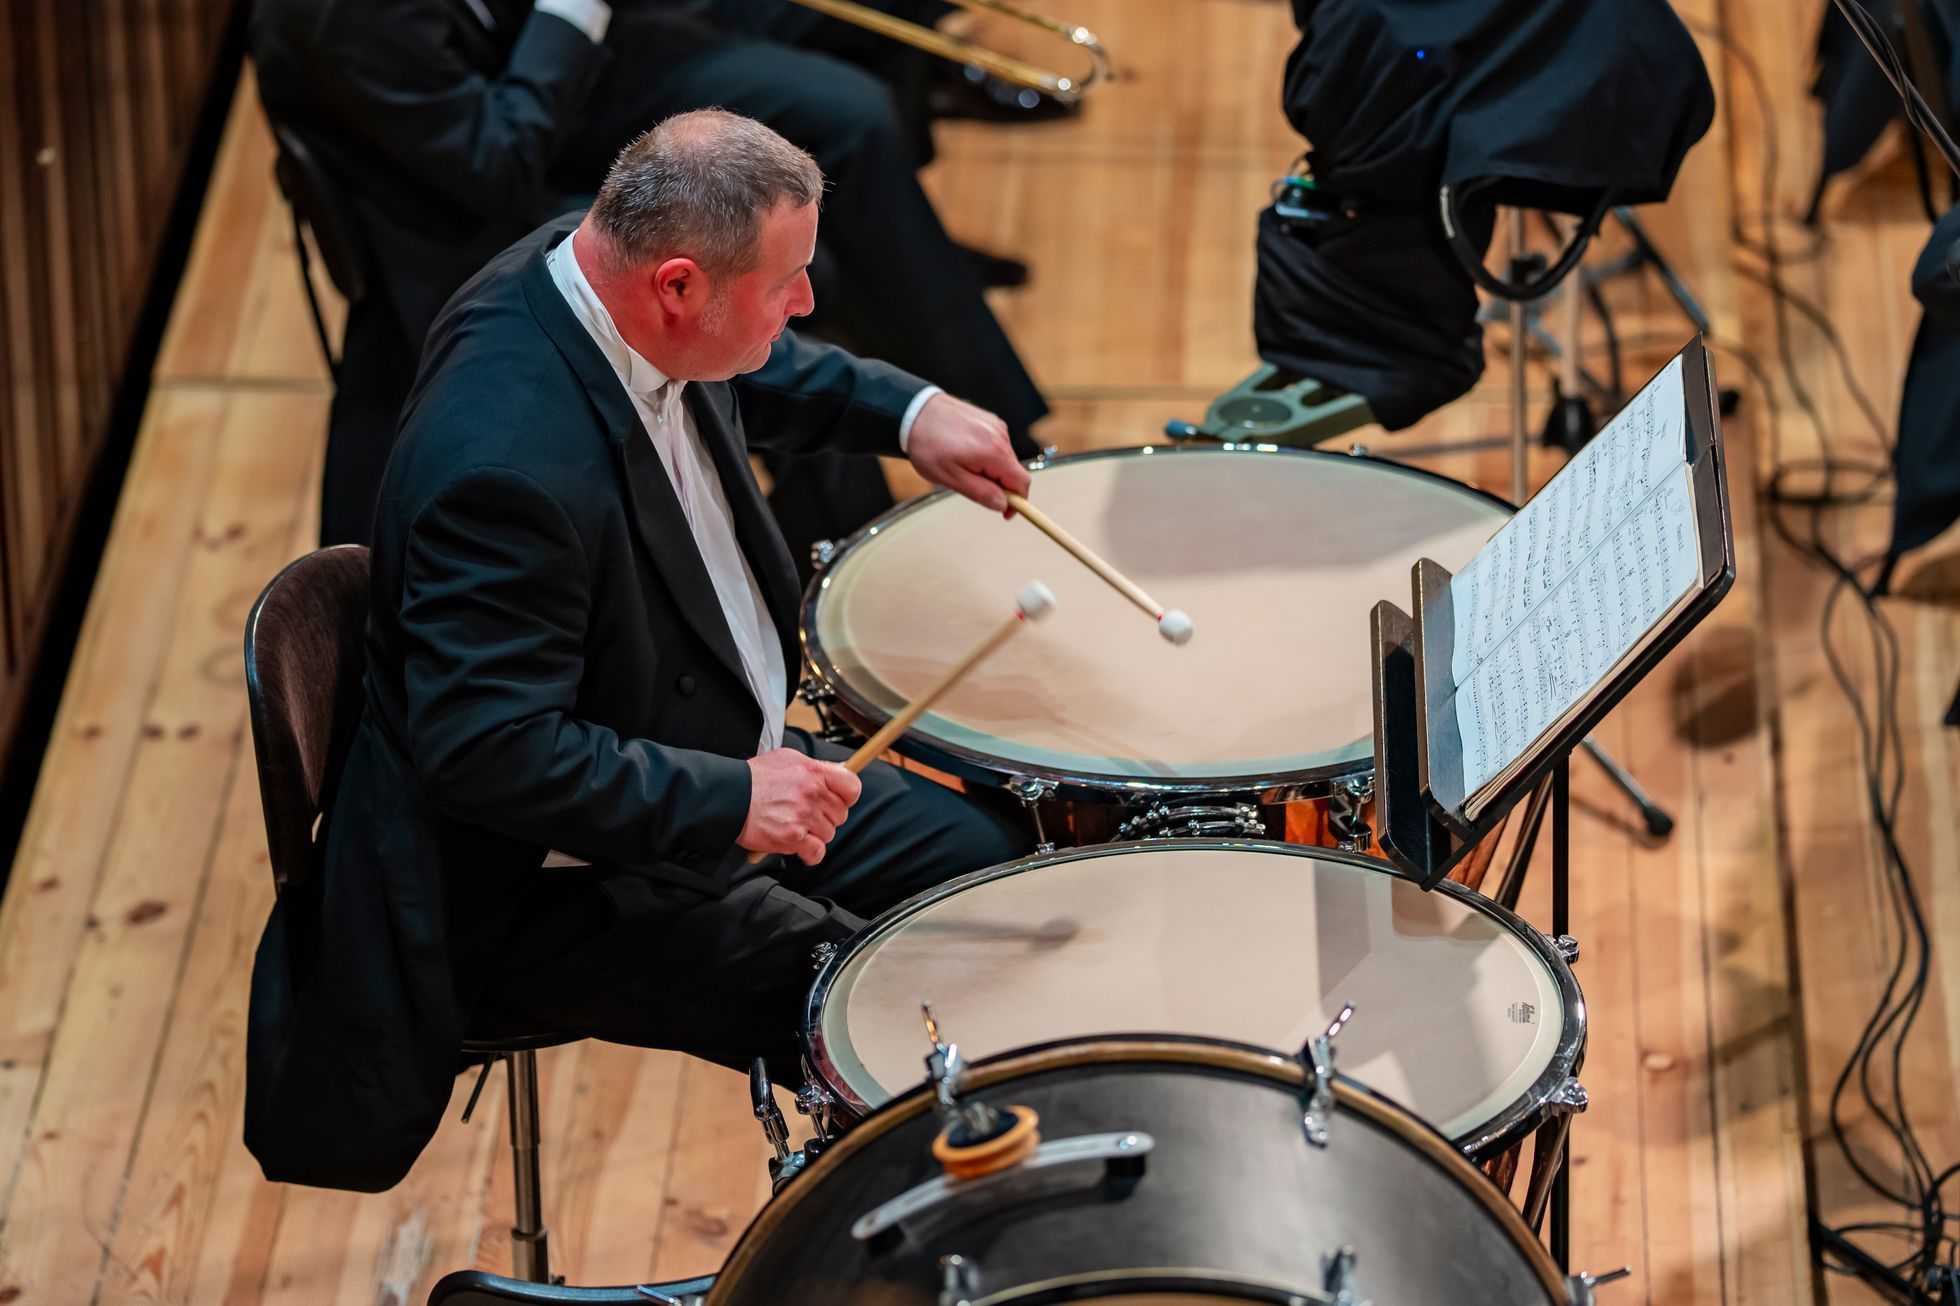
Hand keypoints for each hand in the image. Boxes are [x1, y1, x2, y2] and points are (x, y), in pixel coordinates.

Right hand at [739, 748, 861, 864]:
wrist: (730, 796)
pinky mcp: (792, 837)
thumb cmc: (755, 777)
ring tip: (797, 826)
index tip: (840, 799)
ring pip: (829, 833)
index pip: (852, 786)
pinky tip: (802, 847)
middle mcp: (812, 793)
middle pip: (841, 813)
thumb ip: (815, 767)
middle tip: (809, 814)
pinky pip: (816, 852)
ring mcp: (803, 816)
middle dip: (827, 816)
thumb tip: (837, 773)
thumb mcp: (787, 759)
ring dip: (816, 834)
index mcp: (814, 772)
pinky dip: (811, 853)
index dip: (847, 796)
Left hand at [905, 392, 1030, 516]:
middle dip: (999, 485)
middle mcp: (1001, 436)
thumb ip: (980, 493)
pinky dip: (987, 455)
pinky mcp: (990, 420)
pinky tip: (965, 452)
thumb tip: (1003, 504)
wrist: (915, 412)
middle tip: (970, 485)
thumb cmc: (928, 445)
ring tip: (962, 465)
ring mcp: (996, 425)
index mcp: (994, 452)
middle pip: (1014, 471)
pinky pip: (997, 445)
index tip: (1005, 512)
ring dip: (991, 469)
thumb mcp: (950, 478)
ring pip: (1005, 459)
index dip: (1017, 501)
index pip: (1022, 482)